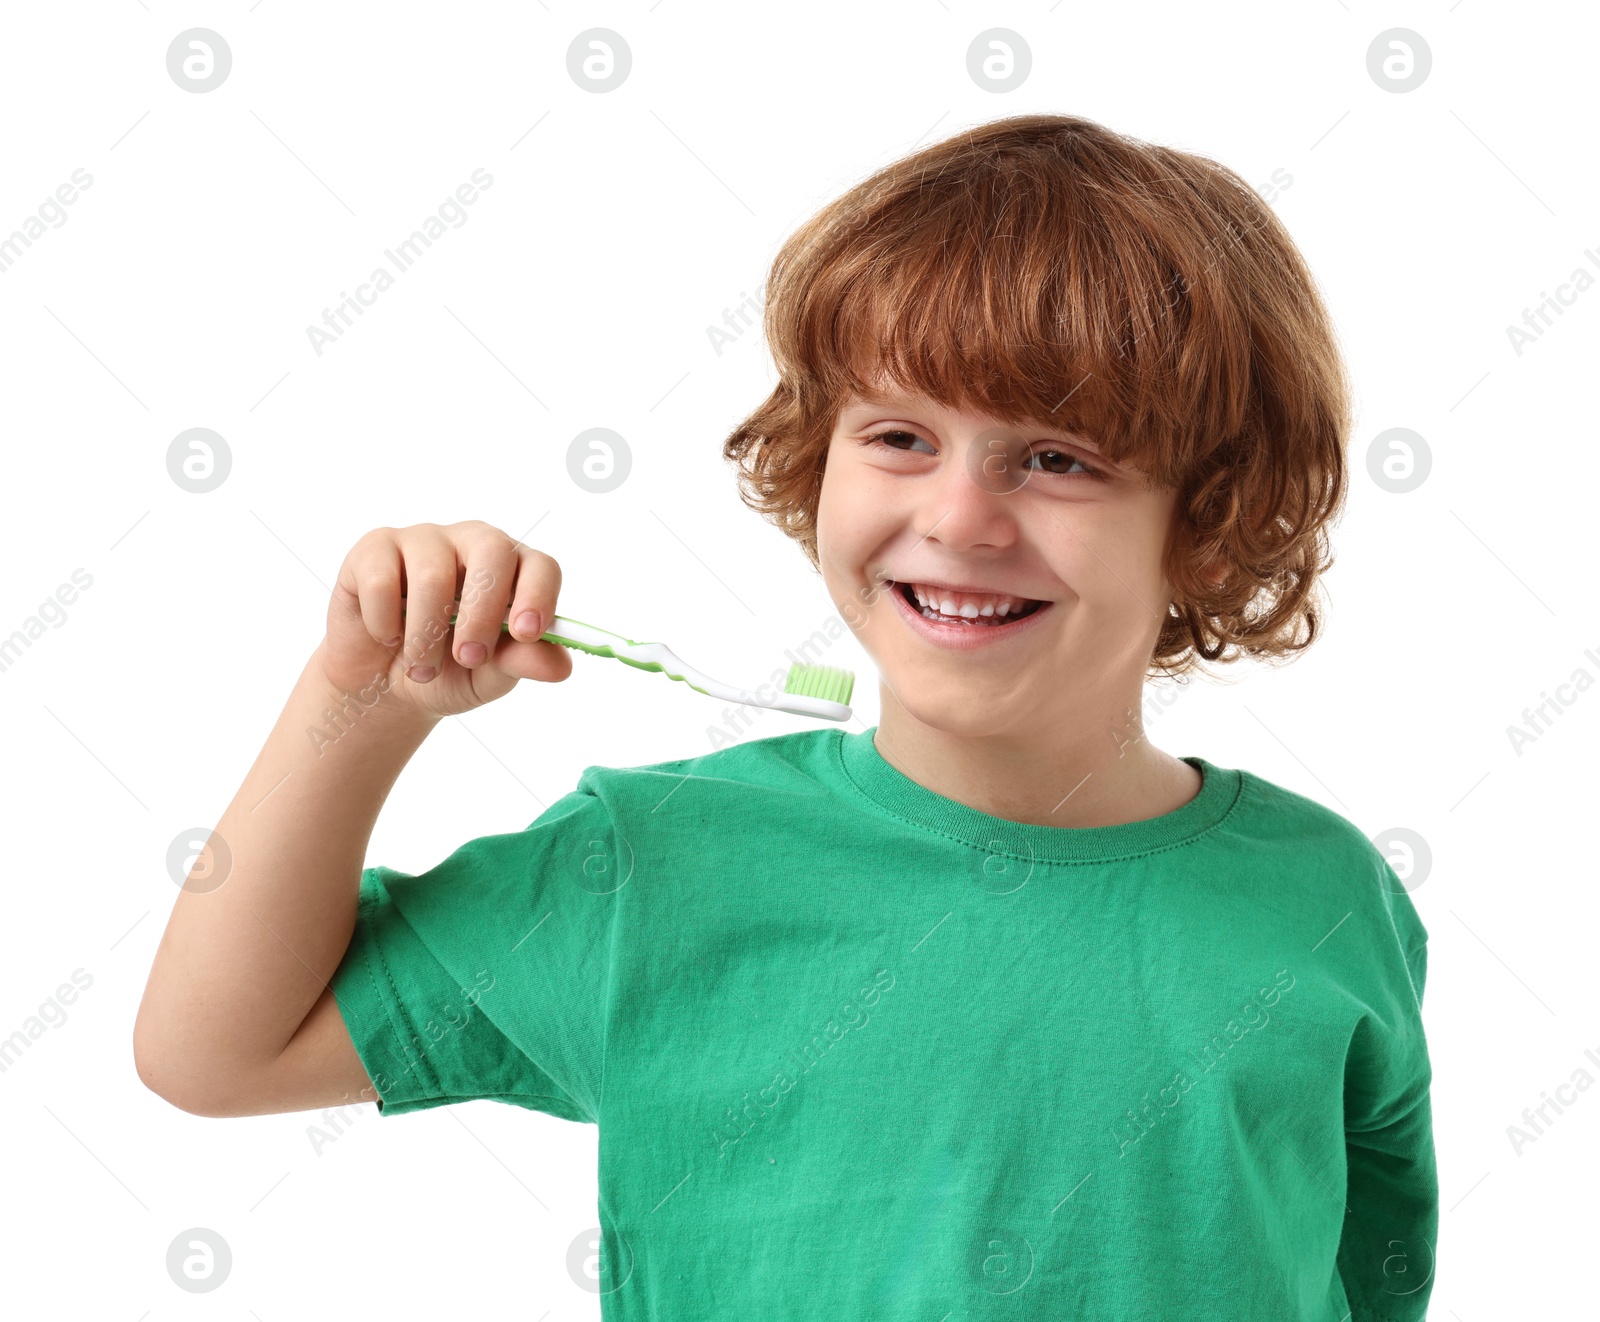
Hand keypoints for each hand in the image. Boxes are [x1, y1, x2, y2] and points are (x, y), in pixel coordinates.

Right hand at [320, 520, 572, 720]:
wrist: (384, 684)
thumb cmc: (448, 671)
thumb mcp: (489, 677)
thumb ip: (522, 664)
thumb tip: (561, 666)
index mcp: (513, 572)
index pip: (539, 565)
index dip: (538, 594)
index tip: (525, 634)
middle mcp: (472, 544)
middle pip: (492, 550)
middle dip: (482, 612)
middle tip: (469, 658)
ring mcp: (424, 540)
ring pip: (433, 572)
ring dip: (426, 636)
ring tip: (423, 670)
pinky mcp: (375, 548)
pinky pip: (382, 579)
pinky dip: (384, 622)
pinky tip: (387, 636)